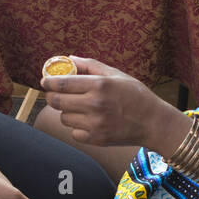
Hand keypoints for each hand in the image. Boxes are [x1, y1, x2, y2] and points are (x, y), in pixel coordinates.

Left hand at [42, 57, 167, 147]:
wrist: (153, 123)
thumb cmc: (136, 95)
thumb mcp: (116, 74)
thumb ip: (90, 66)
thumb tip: (69, 59)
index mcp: (100, 86)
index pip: (62, 83)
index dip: (49, 82)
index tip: (45, 81)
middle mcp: (95, 105)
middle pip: (56, 102)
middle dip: (52, 96)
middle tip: (55, 94)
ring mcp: (95, 124)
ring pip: (64, 118)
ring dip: (67, 112)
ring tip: (81, 108)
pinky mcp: (96, 139)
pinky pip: (74, 132)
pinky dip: (77, 127)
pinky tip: (89, 121)